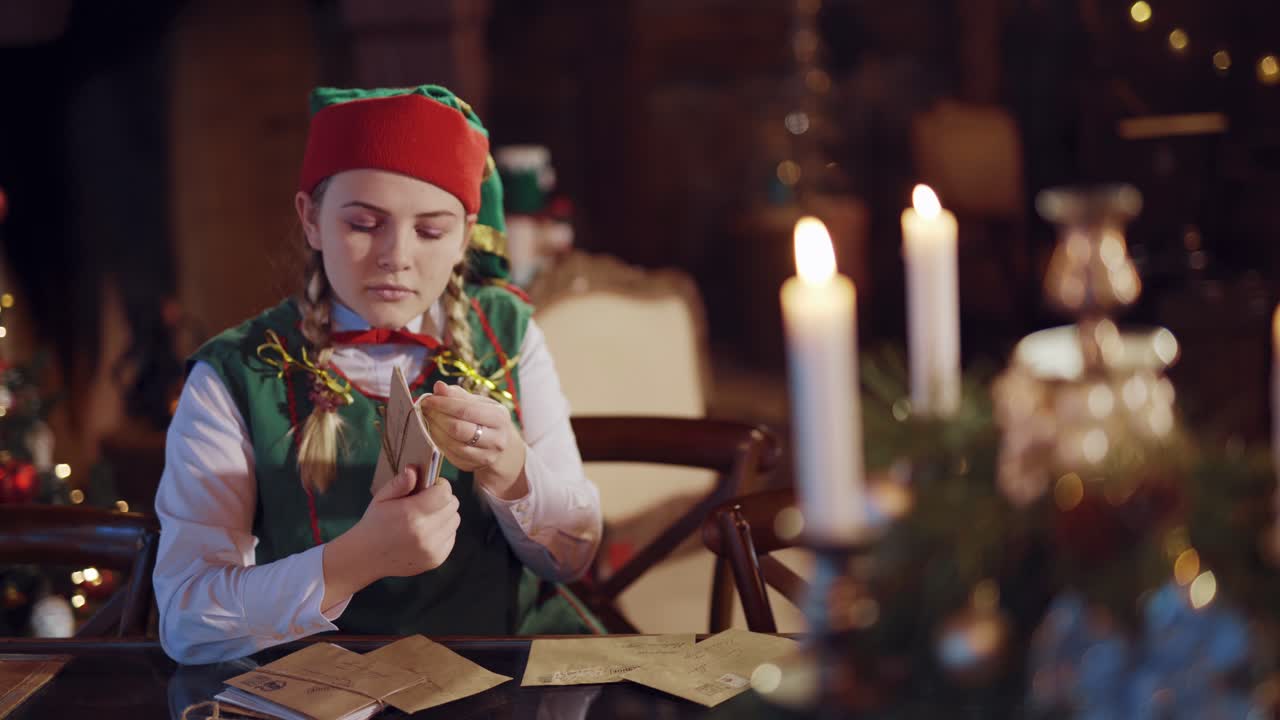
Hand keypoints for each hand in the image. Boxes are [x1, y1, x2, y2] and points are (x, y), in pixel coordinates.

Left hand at [420, 380, 527, 499]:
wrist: (499, 444)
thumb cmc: (485, 418)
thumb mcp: (478, 403)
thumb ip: (458, 395)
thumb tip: (439, 386)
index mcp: (499, 417)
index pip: (466, 410)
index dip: (443, 404)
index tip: (428, 399)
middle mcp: (496, 439)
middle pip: (458, 429)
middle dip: (437, 417)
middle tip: (425, 409)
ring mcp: (484, 456)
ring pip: (452, 444)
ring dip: (434, 430)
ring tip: (427, 419)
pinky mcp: (471, 466)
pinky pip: (448, 454)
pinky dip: (436, 441)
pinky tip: (432, 431)